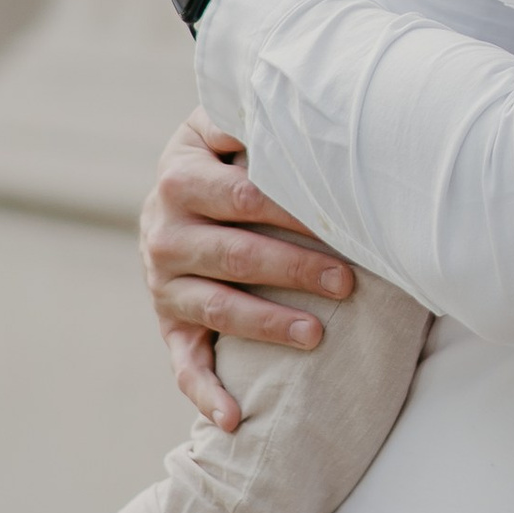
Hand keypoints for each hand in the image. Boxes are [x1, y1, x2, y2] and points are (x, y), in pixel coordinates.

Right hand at [140, 114, 353, 432]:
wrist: (175, 188)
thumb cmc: (224, 152)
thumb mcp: (220, 122)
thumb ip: (247, 110)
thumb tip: (296, 92)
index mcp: (180, 177)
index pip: (245, 196)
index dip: (295, 211)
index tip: (345, 221)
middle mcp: (164, 231)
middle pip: (236, 255)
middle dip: (295, 269)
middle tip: (349, 282)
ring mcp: (164, 283)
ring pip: (217, 310)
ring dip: (267, 326)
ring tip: (316, 337)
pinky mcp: (169, 324)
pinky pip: (184, 365)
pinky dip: (208, 394)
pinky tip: (236, 419)